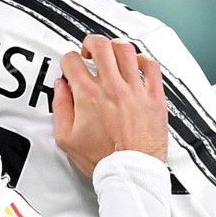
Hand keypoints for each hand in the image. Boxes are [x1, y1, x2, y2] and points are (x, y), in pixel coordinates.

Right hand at [53, 34, 167, 175]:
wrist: (131, 173)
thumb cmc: (102, 160)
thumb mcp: (66, 138)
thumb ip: (60, 108)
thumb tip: (61, 87)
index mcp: (89, 96)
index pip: (72, 61)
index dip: (68, 62)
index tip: (71, 68)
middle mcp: (113, 87)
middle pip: (100, 45)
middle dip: (90, 43)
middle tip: (89, 52)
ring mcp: (136, 90)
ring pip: (126, 50)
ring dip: (115, 48)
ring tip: (112, 56)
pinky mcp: (154, 97)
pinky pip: (152, 66)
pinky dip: (142, 60)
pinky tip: (136, 65)